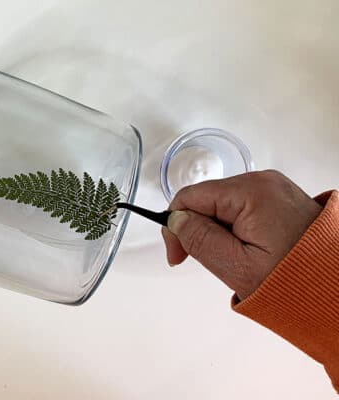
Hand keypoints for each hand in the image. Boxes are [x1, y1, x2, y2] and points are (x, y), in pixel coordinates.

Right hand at [162, 170, 322, 299]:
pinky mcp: (278, 199)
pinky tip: (246, 250)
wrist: (337, 287)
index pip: (189, 197)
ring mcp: (272, 189)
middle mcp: (262, 182)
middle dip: (198, 230)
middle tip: (208, 262)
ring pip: (221, 206)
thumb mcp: (235, 265)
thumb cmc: (296, 278)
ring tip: (234, 259)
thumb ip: (199, 239)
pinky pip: (241, 209)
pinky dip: (235, 229)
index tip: (177, 255)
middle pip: (205, 200)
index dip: (175, 225)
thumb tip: (176, 220)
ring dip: (217, 232)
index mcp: (250, 192)